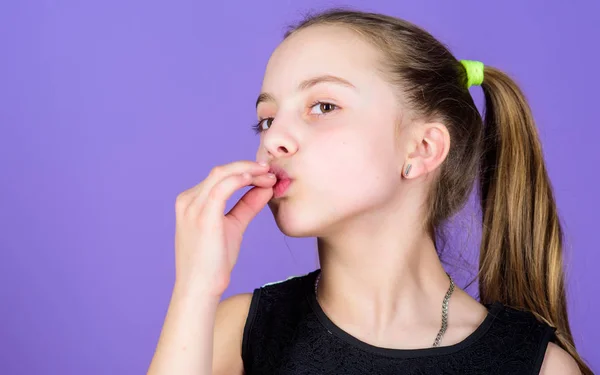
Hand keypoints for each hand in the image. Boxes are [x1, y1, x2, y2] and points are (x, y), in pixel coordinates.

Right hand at [173, 160, 274, 295]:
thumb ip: (247, 206)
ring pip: (221, 174)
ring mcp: (192, 207)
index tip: (265, 174)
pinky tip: (255, 179)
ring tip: (268, 175)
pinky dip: (240, 179)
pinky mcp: (202, 215)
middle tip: (270, 170)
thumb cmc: (214, 262)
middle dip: (247, 168)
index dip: (243, 171)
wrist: (200, 288)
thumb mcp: (233, 226)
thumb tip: (265, 188)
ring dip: (248, 171)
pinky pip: (222, 187)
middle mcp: (187, 201)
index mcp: (190, 202)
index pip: (218, 177)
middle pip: (220, 172)